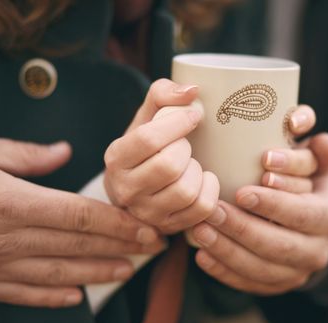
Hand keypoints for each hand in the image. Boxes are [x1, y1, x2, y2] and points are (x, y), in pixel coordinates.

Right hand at [0, 133, 163, 307]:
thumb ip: (24, 154)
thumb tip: (64, 152)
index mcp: (10, 201)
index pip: (80, 214)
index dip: (119, 223)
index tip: (146, 226)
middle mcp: (7, 237)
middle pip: (78, 244)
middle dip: (121, 246)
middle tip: (152, 247)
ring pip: (58, 272)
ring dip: (97, 272)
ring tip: (127, 271)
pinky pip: (22, 293)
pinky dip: (52, 296)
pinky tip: (76, 296)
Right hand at [104, 79, 219, 232]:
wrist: (139, 185)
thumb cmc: (147, 147)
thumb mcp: (146, 117)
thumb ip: (163, 94)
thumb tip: (192, 91)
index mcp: (116, 157)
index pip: (148, 139)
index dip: (178, 122)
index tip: (193, 116)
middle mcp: (126, 190)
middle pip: (169, 166)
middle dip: (186, 149)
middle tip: (185, 146)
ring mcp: (147, 213)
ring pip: (186, 191)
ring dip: (197, 171)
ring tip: (189, 165)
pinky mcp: (169, 227)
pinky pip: (202, 209)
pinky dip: (210, 190)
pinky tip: (202, 181)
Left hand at [188, 106, 327, 294]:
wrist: (312, 222)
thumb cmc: (308, 181)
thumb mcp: (320, 162)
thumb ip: (318, 147)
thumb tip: (310, 131)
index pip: (303, 213)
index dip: (274, 205)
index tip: (242, 191)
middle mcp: (318, 249)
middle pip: (280, 245)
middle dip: (243, 229)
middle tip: (211, 211)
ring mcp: (297, 272)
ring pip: (262, 269)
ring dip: (228, 251)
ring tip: (199, 231)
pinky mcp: (278, 284)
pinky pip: (250, 284)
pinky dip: (225, 272)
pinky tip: (202, 256)